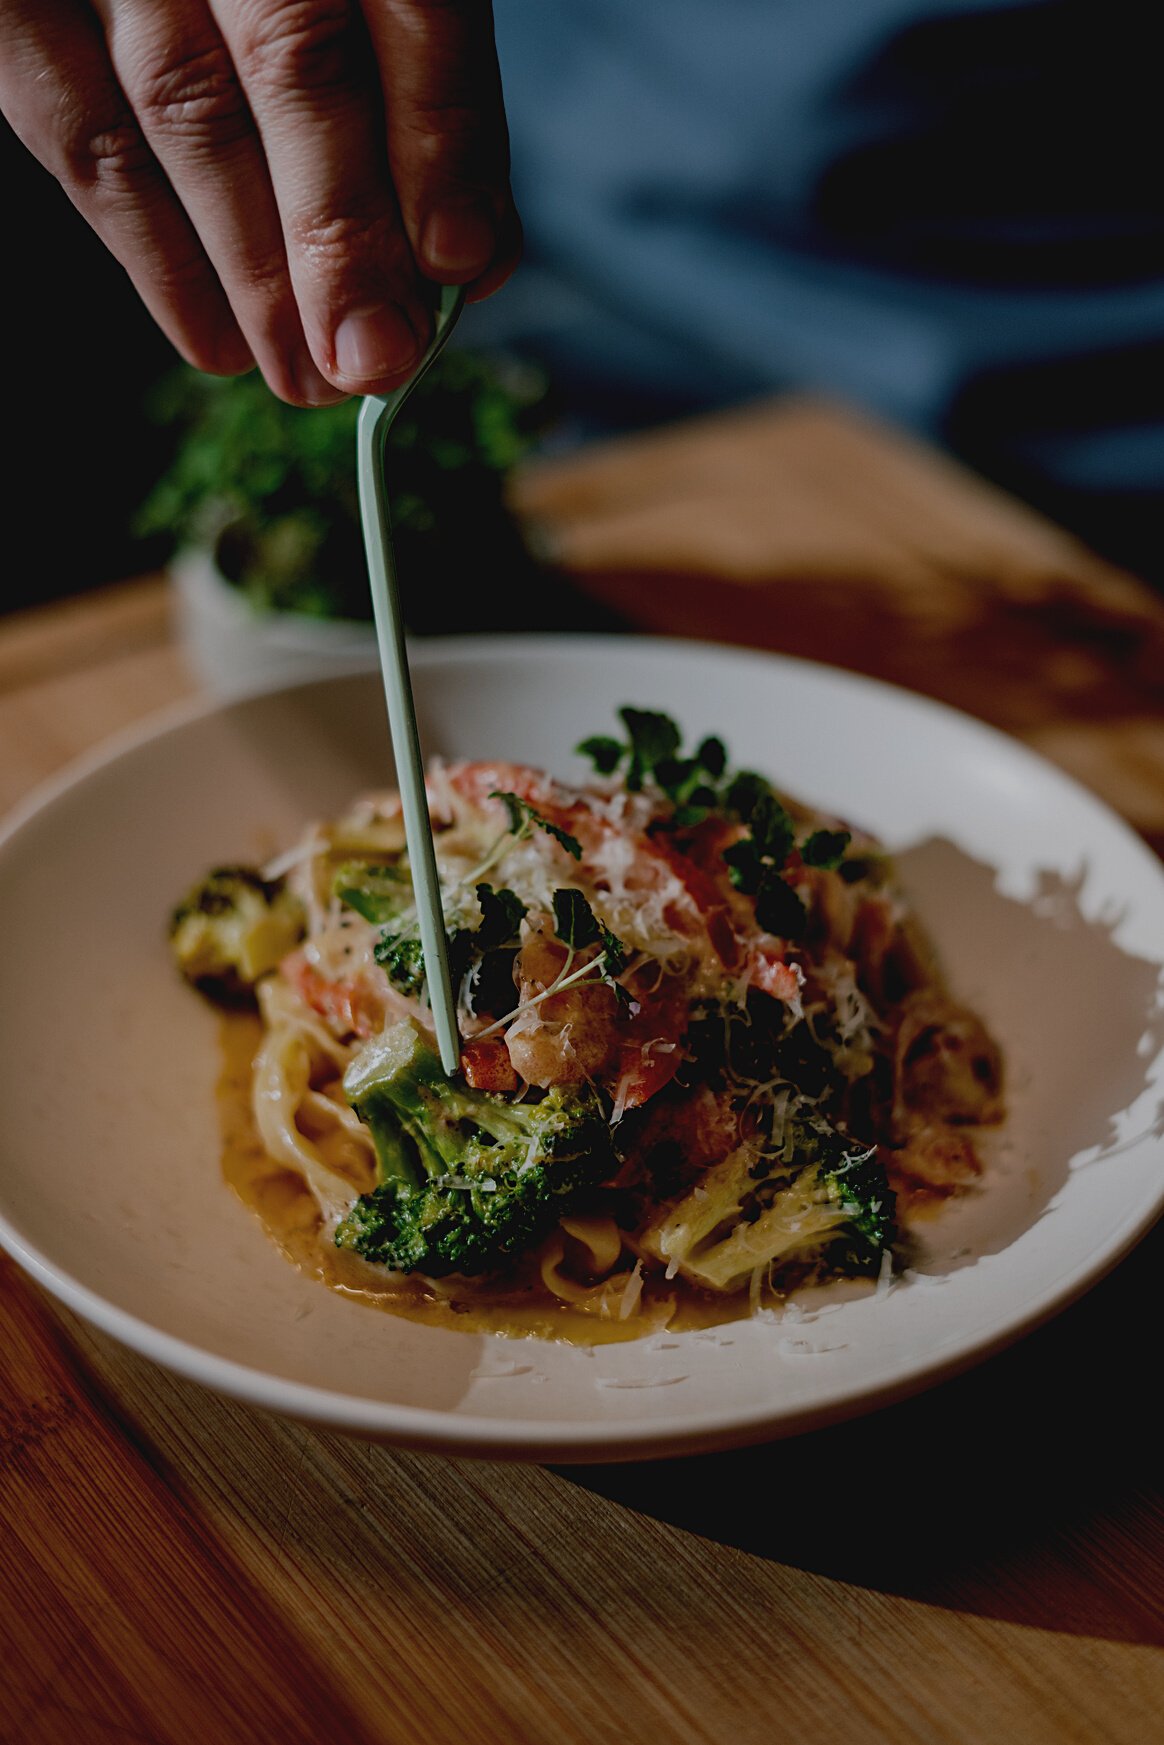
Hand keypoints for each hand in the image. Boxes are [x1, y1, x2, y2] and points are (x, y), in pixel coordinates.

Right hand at [0, 0, 519, 403]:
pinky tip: (217, 347)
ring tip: (310, 378)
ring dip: (257, 271)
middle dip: (342, 230)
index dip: (439, 138)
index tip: (460, 260)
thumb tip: (470, 257)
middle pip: (294, 60)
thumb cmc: (284, 1)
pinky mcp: (14, 4)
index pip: (411, 5)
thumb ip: (424, 105)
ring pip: (187, 109)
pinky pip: (83, 136)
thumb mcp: (370, 9)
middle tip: (375, 357)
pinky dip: (156, 257)